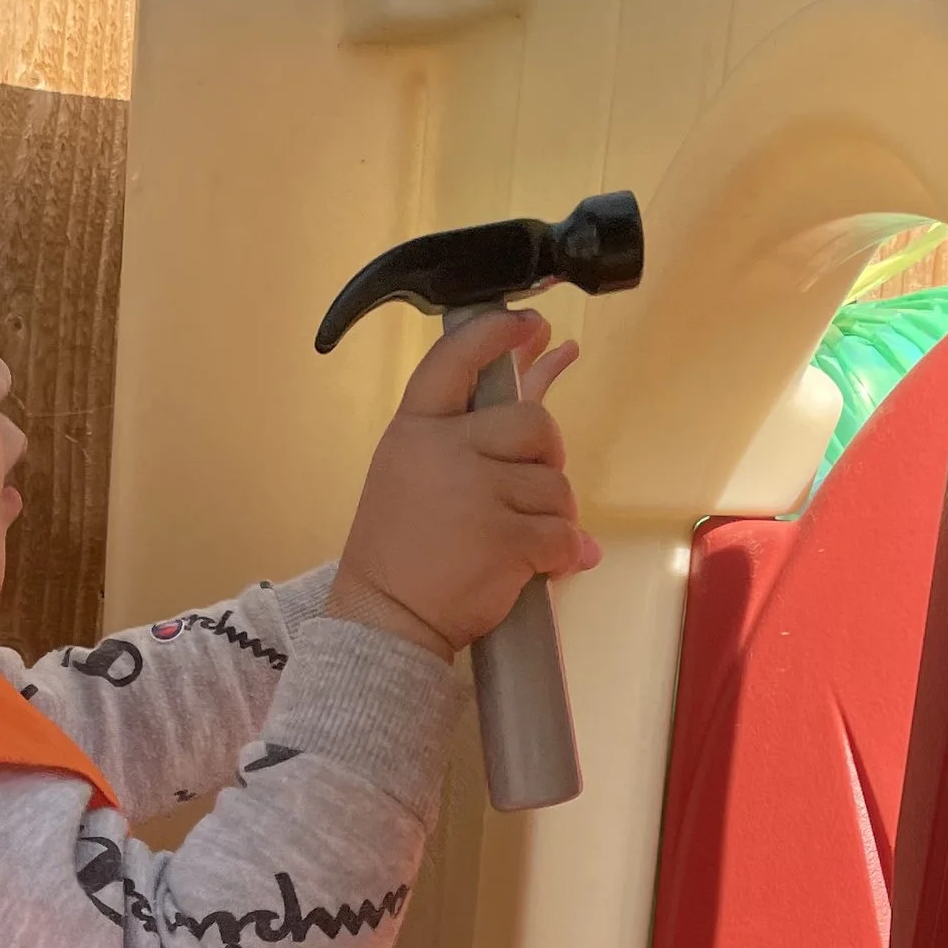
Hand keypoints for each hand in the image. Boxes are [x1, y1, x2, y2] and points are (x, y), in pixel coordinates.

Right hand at [327, 307, 596, 659]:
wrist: (384, 621)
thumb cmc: (400, 550)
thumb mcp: (417, 472)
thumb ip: (477, 419)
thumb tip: (547, 352)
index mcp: (414, 431)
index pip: (454, 360)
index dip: (496, 335)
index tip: (527, 325)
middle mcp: (443, 452)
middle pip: (533, 424)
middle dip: (547, 457)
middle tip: (528, 488)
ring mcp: (474, 495)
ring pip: (556, 486)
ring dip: (553, 516)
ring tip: (522, 539)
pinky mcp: (503, 540)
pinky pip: (563, 534)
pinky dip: (563, 554)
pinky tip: (541, 564)